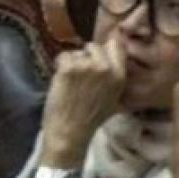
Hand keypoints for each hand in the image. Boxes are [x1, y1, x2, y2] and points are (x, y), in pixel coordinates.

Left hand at [41, 37, 126, 167]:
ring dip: (71, 63)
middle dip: (85, 57)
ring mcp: (86, 66)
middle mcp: (105, 67)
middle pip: (94, 46)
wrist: (70, 132)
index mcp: (119, 75)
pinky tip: (62, 81)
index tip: (95, 57)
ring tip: (71, 82)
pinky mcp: (68, 68)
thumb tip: (119, 59)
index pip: (115, 45)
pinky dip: (59, 66)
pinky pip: (63, 56)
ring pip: (76, 52)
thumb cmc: (91, 119)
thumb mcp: (115, 100)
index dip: (104, 49)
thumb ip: (117, 79)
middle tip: (80, 75)